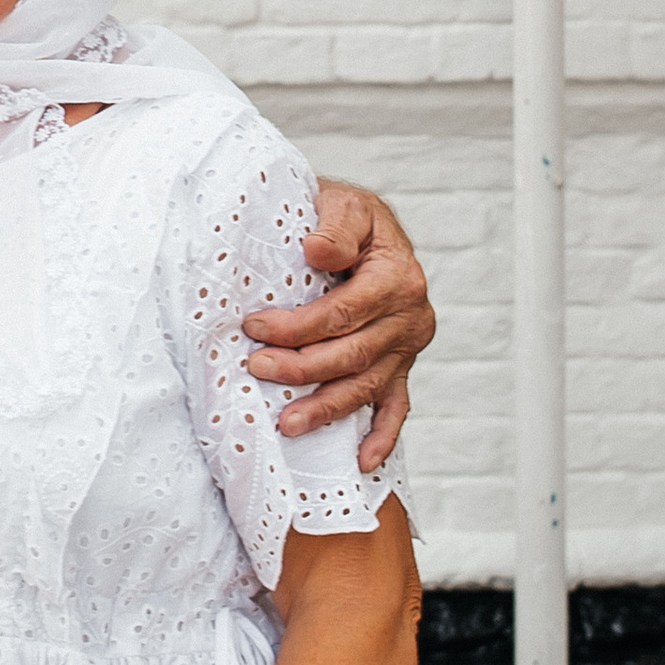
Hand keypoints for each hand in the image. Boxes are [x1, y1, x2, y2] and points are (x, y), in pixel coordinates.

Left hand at [244, 182, 431, 474]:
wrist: (368, 226)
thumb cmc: (349, 217)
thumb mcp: (345, 204)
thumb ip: (335, 228)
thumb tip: (315, 250)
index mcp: (397, 277)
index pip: (342, 313)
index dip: (297, 325)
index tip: (255, 327)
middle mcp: (410, 316)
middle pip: (352, 354)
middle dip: (301, 367)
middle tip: (256, 369)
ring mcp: (407, 347)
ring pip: (366, 386)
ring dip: (327, 408)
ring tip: (287, 423)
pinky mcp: (402, 366)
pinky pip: (396, 406)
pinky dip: (383, 437)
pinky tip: (361, 461)